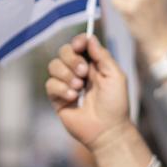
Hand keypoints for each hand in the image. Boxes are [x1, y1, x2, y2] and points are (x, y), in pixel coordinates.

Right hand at [45, 34, 129, 150]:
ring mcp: (67, 84)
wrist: (107, 129)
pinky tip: (73, 98)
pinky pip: (50, 84)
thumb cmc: (116, 103)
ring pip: (53, 66)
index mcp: (94, 64)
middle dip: (71, 59)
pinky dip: (61, 89)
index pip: (80, 45)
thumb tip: (89, 37)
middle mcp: (79, 72)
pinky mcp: (57, 98)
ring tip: (79, 88)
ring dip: (66, 75)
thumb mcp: (115, 76)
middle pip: (64, 51)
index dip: (77, 41)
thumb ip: (102, 56)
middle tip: (83, 72)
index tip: (80, 45)